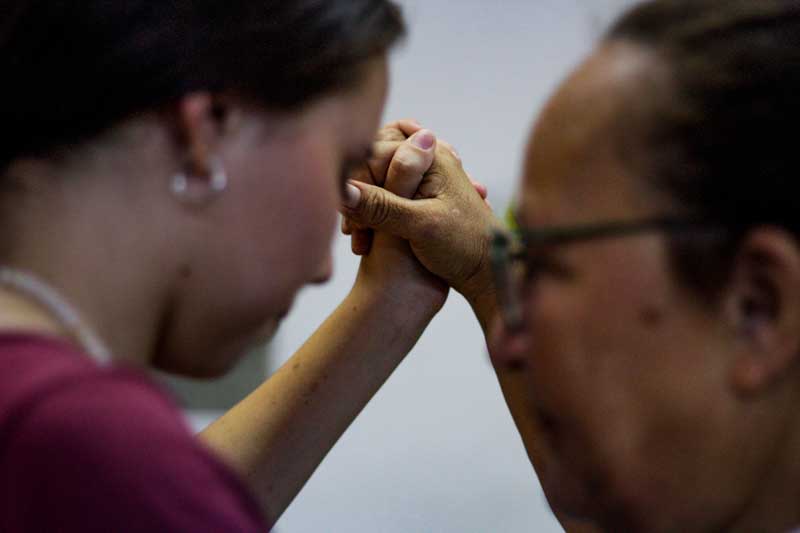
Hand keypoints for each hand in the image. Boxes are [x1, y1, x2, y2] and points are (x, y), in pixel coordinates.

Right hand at [342, 139, 499, 306]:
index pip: (373, 152)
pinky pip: (386, 197)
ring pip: (377, 183)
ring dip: (364, 210)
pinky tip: (370, 242)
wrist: (488, 274)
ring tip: (363, 244)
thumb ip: (381, 206)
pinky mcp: (420, 200)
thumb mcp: (419, 226)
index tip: (354, 223)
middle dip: (358, 197)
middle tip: (355, 235)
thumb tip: (342, 190)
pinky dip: (374, 217)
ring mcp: (424, 181)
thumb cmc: (463, 247)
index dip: (356, 185)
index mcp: (432, 156)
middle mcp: (428, 161)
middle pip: (372, 164)